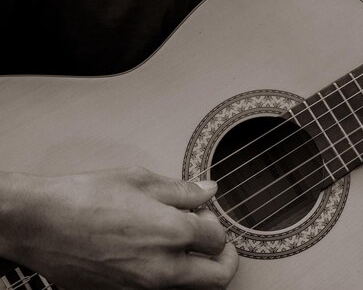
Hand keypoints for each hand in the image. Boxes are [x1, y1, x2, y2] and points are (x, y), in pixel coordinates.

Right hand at [1, 167, 237, 288]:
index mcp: (173, 233)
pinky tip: (155, 253)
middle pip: (219, 276)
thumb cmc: (86, 198)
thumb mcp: (140, 180)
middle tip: (212, 241)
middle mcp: (164, 267)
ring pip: (193, 289)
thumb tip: (209, 191)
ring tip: (183, 245)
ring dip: (199, 269)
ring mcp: (144, 287)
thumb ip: (182, 190)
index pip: (218, 238)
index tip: (203, 213)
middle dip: (224, 258)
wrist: (39, 225)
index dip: (214, 221)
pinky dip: (170, 276)